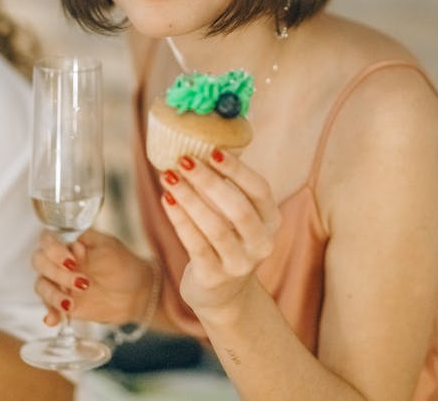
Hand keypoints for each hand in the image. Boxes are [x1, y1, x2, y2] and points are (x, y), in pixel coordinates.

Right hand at [32, 229, 149, 326]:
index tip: (72, 261)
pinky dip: (49, 313)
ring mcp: (61, 283)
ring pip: (41, 285)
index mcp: (72, 243)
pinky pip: (48, 308)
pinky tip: (53, 320)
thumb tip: (71, 246)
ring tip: (71, 304)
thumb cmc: (124, 265)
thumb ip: (88, 245)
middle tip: (81, 282)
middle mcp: (61, 261)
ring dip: (52, 295)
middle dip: (56, 273)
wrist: (136, 293)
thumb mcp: (109, 247)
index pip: (48, 240)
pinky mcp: (64, 303)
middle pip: (40, 262)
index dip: (54, 250)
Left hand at [160, 150, 280, 319]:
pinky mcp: (215, 278)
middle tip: (183, 160)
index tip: (212, 150)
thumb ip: (227, 186)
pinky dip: (180, 219)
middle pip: (237, 208)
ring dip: (189, 198)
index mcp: (271, 220)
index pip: (259, 190)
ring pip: (215, 226)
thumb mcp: (236, 215)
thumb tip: (198, 144)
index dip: (237, 169)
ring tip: (168, 176)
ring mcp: (240, 264)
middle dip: (208, 181)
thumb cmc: (226, 238)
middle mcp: (261, 243)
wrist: (222, 293)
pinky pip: (195, 244)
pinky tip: (166, 199)